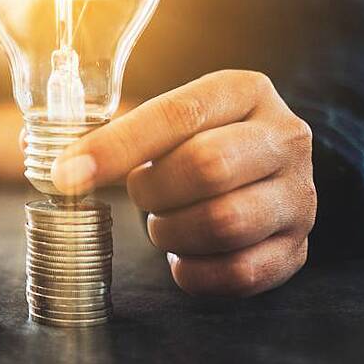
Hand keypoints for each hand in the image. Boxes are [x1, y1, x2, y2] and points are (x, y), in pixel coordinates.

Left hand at [51, 70, 316, 296]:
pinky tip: (182, 257)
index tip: (68, 173)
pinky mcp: (298, 248)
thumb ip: (125, 133)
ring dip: (172, 232)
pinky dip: (195, 272)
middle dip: (153, 191)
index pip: (178, 115)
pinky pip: (239, 272)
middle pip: (208, 167)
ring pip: (225, 223)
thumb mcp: (174, 119)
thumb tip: (64, 169)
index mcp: (247, 91)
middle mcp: (286, 138)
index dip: (116, 147)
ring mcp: (300, 195)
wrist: (262, 173)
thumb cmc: (200, 141)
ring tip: (164, 224)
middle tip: (139, 196)